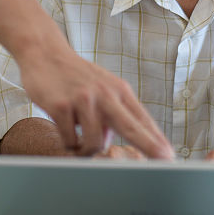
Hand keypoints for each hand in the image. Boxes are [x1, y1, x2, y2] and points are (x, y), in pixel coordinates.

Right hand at [17, 45, 172, 159]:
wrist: (45, 52)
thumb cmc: (75, 75)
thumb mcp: (101, 88)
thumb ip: (111, 114)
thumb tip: (109, 143)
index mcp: (119, 91)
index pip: (141, 120)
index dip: (156, 140)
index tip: (168, 156)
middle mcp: (104, 94)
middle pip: (130, 127)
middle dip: (149, 146)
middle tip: (163, 161)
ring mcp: (83, 99)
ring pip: (93, 143)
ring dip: (85, 150)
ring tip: (77, 140)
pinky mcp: (60, 106)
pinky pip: (70, 141)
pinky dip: (68, 142)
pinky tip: (63, 128)